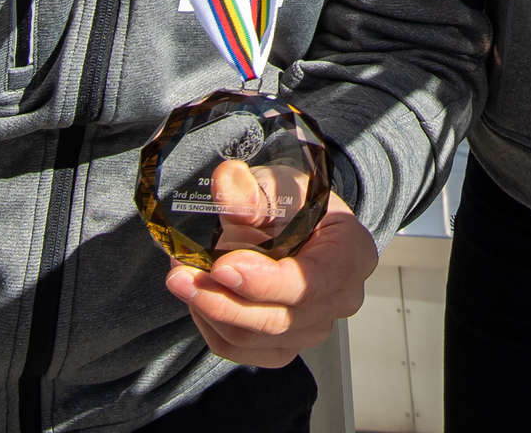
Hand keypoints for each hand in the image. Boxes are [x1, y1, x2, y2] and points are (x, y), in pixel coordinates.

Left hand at [164, 193, 376, 366]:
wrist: (300, 224)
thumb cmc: (296, 203)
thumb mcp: (277, 186)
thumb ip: (252, 191)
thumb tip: (226, 182)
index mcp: (351, 255)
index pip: (309, 283)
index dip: (264, 282)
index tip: (222, 266)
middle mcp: (339, 301)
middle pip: (275, 320)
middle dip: (220, 299)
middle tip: (179, 273)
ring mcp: (312, 330)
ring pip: (250, 338)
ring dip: (207, 309)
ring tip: (182, 274)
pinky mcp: (283, 347)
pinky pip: (239, 349)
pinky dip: (210, 323)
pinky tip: (198, 294)